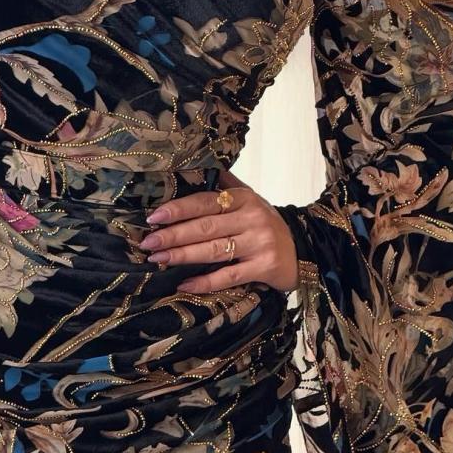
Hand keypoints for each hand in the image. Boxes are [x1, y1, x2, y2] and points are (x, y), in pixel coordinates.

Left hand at [138, 172, 298, 293]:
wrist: (304, 250)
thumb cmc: (266, 224)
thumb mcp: (250, 199)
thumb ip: (224, 186)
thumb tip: (193, 167)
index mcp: (244, 199)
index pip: (204, 202)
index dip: (178, 209)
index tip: (153, 217)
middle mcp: (251, 219)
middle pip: (205, 227)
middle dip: (173, 235)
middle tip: (148, 242)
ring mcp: (258, 244)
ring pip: (213, 250)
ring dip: (182, 256)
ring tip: (158, 259)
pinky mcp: (263, 268)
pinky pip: (228, 276)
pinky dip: (205, 282)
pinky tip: (184, 285)